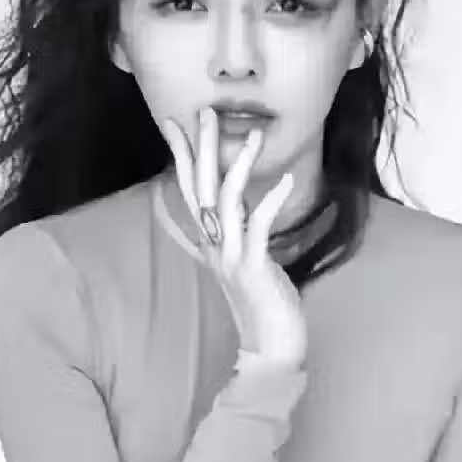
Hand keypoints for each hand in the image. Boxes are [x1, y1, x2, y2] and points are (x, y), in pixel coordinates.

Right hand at [159, 107, 307, 369]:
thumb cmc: (264, 305)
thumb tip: (239, 209)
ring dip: (238, 165)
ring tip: (253, 134)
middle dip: (201, 148)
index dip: (182, 156)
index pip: (190, 190)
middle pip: (200, 188)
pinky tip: (285, 181)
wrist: (271, 349)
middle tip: (205, 112)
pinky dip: (270, 201)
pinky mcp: (252, 268)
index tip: (176, 123)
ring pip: (226, 201)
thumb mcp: (245, 263)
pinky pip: (258, 227)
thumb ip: (237, 235)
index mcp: (212, 242)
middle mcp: (215, 246)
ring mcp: (231, 257)